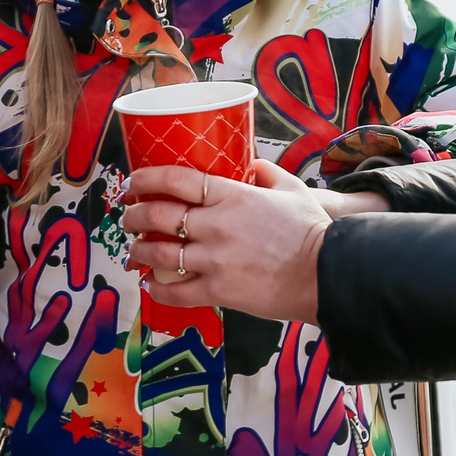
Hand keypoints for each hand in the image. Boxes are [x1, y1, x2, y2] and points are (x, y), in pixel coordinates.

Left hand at [120, 162, 343, 320]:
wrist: (326, 273)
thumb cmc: (311, 231)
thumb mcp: (292, 189)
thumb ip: (268, 173)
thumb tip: (252, 164)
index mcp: (232, 195)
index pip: (177, 179)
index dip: (147, 178)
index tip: (134, 182)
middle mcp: (216, 224)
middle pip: (159, 215)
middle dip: (134, 215)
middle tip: (128, 217)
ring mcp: (214, 259)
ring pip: (159, 254)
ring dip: (138, 251)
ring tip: (132, 250)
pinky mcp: (218, 291)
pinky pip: (176, 291)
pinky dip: (156, 289)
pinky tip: (149, 285)